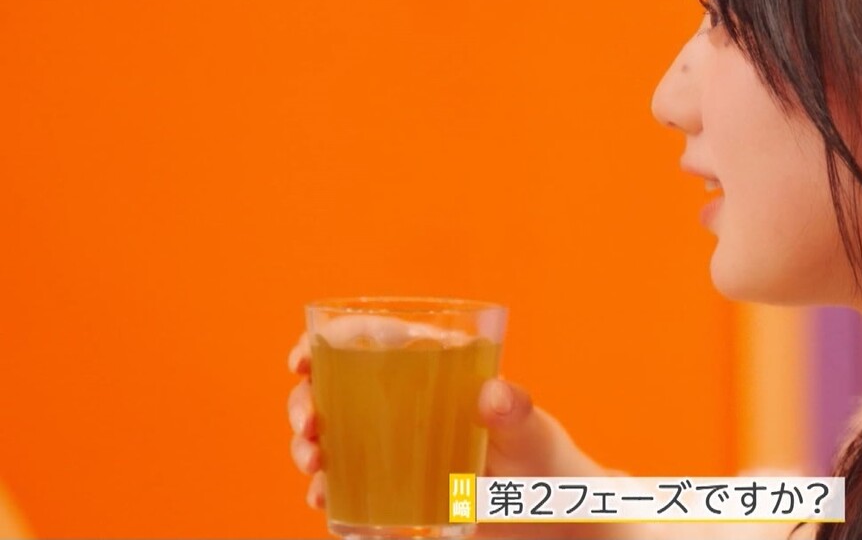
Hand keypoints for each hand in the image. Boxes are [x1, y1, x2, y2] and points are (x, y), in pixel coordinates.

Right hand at [287, 320, 615, 538]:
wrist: (557, 520)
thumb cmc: (549, 462)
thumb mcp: (535, 434)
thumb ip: (517, 413)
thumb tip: (494, 395)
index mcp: (436, 373)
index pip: (370, 342)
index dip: (324, 343)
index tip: (302, 359)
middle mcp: (409, 407)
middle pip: (336, 391)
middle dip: (306, 403)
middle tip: (309, 427)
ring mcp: (400, 450)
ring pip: (333, 438)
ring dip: (309, 447)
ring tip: (315, 464)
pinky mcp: (399, 491)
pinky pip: (350, 487)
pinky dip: (330, 492)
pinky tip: (326, 500)